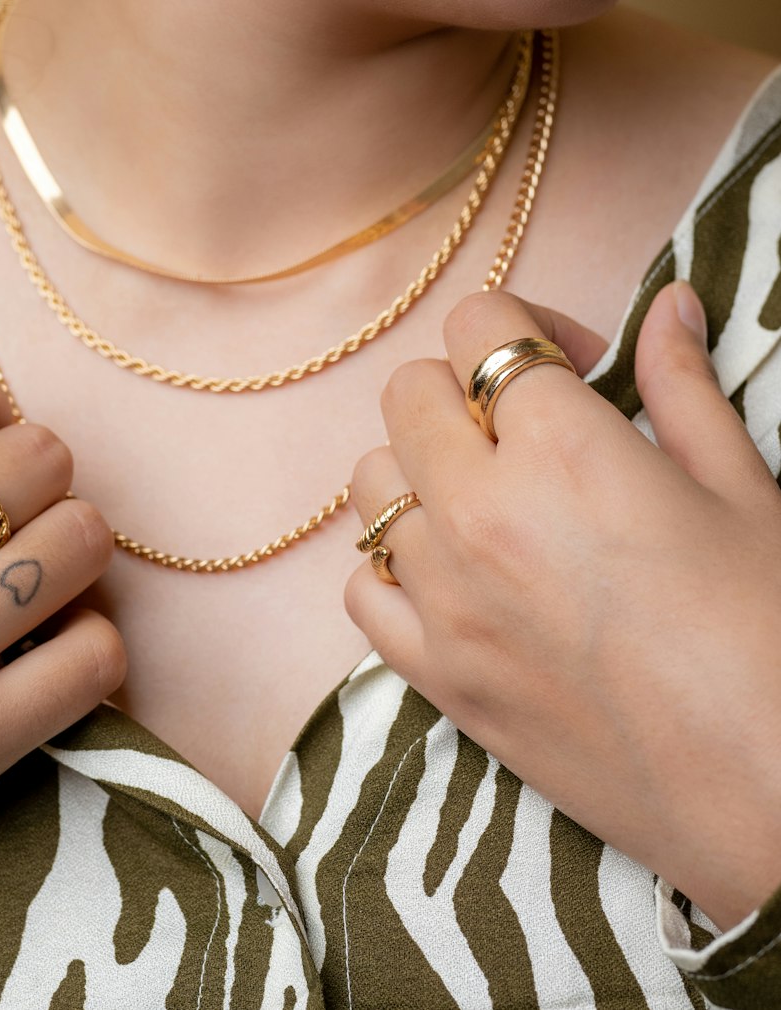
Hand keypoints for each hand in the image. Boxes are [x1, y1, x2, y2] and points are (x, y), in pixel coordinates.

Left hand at [346, 282, 780, 930]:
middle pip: (407, 393)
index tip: (572, 367)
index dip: (524, 328)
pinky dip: (394, 566)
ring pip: (371, 483)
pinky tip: (454, 574)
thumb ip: (684, 385)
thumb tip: (665, 307)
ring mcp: (444, 597)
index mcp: (560, 445)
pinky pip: (363, 589)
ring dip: (421, 470)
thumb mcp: (743, 489)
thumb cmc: (772, 636)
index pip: (478, 327)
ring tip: (490, 498)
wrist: (768, 794)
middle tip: (528, 428)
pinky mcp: (435, 675)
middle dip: (464, 389)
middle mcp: (478, 510)